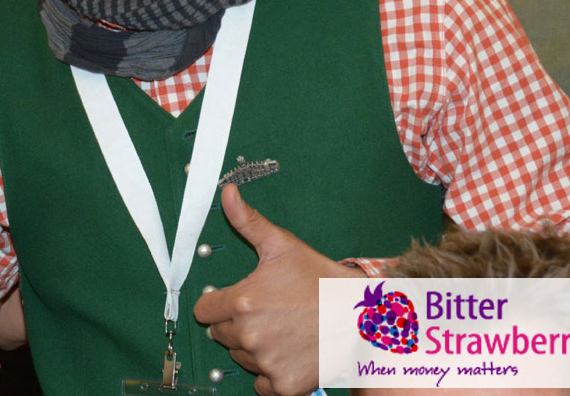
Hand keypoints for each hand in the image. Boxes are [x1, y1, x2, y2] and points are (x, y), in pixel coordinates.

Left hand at [192, 185, 365, 395]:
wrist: (366, 317)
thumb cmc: (323, 280)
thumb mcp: (284, 245)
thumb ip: (248, 221)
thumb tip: (226, 192)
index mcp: (241, 301)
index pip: (203, 311)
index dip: (218, 303)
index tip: (238, 299)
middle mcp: (249, 335)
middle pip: (221, 334)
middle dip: (236, 324)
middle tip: (268, 312)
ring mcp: (267, 363)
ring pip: (241, 358)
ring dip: (254, 348)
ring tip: (283, 329)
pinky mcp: (284, 386)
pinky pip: (261, 384)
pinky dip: (271, 374)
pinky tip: (290, 353)